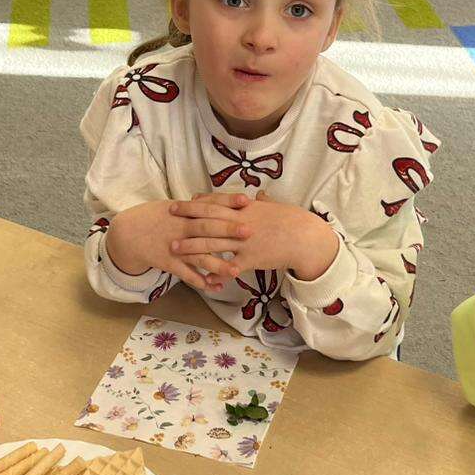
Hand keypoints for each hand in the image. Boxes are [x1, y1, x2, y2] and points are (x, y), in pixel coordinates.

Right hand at [106, 195, 251, 290]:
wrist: (128, 234)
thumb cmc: (156, 218)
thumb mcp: (174, 207)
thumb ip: (197, 207)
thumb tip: (222, 202)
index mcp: (184, 212)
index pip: (209, 204)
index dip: (227, 202)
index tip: (246, 201)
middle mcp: (180, 228)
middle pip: (207, 228)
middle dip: (228, 229)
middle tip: (249, 231)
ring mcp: (174, 247)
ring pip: (199, 256)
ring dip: (218, 264)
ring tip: (237, 270)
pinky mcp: (168, 263)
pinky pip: (185, 274)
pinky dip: (200, 281)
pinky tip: (216, 287)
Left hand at [170, 194, 337, 283]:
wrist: (305, 238)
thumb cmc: (293, 220)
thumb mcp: (276, 207)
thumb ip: (264, 202)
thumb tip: (259, 195)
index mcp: (246, 208)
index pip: (218, 202)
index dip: (199, 202)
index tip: (184, 202)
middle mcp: (241, 222)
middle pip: (209, 219)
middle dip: (188, 218)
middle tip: (169, 217)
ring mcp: (244, 242)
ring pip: (212, 243)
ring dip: (192, 246)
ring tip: (175, 248)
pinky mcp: (250, 260)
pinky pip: (229, 268)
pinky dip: (216, 274)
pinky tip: (203, 279)